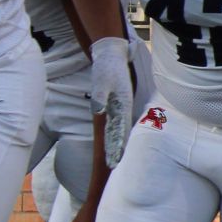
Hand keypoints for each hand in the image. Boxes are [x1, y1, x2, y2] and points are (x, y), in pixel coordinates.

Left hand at [88, 38, 133, 165]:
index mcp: (122, 104)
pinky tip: (114, 141)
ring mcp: (121, 106)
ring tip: (113, 160)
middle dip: (117, 150)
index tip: (114, 161)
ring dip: (116, 144)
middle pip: (121, 133)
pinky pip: (117, 122)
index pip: (120, 131)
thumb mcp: (101, 80)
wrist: (113, 55)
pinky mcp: (117, 104)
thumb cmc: (107, 67)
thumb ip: (100, 96)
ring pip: (119, 129)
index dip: (117, 146)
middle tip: (112, 166)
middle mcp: (124, 108)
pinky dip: (115, 134)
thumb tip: (98, 111)